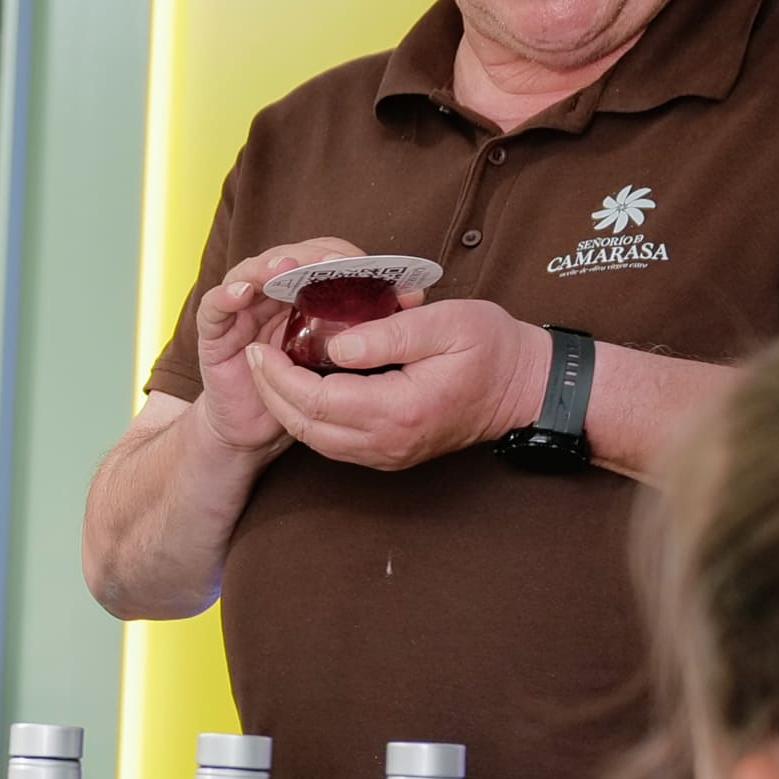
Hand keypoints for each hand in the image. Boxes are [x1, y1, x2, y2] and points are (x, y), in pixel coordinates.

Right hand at [188, 237, 366, 453]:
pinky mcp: (215, 331)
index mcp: (304, 293)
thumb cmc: (304, 391)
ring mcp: (241, 309)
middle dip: (310, 258)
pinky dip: (227, 294)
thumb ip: (375, 325)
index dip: (341, 257)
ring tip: (286, 269)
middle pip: (288, 259)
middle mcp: (272, 294)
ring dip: (269, 268)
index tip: (368, 267)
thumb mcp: (346, 356)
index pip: (321, 258)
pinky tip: (245, 292)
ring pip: (251, 273)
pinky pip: (215, 306)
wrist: (258, 430)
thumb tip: (413, 296)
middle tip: (333, 263)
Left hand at [255, 297, 550, 471]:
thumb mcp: (447, 324)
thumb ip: (388, 334)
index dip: (279, 376)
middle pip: (307, 427)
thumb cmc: (492, 348)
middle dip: (271, 393)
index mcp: (398, 410)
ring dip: (286, 407)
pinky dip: (309, 417)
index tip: (259, 347)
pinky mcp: (389, 453)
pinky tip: (299, 387)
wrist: (526, 389)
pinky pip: (335, 442)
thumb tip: (333, 345)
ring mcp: (388, 454)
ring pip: (316, 440)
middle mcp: (387, 443)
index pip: (317, 401)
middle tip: (252, 357)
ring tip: (267, 370)